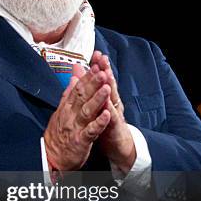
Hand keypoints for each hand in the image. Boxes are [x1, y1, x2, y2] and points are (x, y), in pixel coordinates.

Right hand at [44, 68, 111, 171]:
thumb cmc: (58, 134)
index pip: (77, 88)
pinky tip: (107, 115)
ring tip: (106, 88)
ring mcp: (75, 128)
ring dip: (97, 99)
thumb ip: (69, 94)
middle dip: (93, 84)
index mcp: (67, 107)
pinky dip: (99, 123)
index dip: (87, 77)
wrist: (51, 158)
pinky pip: (91, 131)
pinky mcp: (80, 141)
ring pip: (87, 111)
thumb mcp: (61, 111)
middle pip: (82, 97)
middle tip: (102, 72)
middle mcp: (70, 115)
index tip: (95, 66)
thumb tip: (74, 78)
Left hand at [90, 51, 135, 173]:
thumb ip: (90, 88)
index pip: (102, 79)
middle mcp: (112, 103)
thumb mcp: (98, 105)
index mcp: (105, 98)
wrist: (118, 146)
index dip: (99, 66)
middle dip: (106, 71)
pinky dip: (110, 114)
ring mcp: (115, 115)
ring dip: (109, 88)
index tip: (96, 54)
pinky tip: (108, 107)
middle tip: (102, 59)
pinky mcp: (116, 129)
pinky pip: (113, 121)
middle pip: (109, 84)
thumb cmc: (106, 124)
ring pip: (112, 99)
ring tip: (106, 76)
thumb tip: (81, 72)